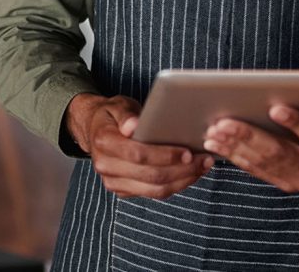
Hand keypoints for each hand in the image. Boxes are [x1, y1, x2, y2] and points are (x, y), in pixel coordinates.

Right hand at [66, 93, 213, 198]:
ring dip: (183, 181)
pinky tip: (190, 174)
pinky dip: (175, 185)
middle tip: (204, 160)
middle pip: (150, 176)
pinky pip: (153, 193)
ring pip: (155, 190)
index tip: (188, 152)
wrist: (94, 129)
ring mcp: (114, 182)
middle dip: (181, 170)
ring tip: (202, 167)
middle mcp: (106, 166)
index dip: (165, 156)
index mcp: (104, 143)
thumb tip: (133, 126)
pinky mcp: (123, 191)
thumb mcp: (117, 105)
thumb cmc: (112, 115)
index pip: (138, 155)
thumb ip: (126, 114)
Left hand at [202, 90, 298, 192]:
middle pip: (279, 153)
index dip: (296, 122)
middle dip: (249, 136)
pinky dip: (235, 157)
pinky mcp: (284, 184)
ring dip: (234, 147)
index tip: (275, 107)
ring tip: (213, 131)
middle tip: (223, 122)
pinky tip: (216, 145)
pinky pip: (256, 170)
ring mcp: (298, 181)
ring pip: (262, 163)